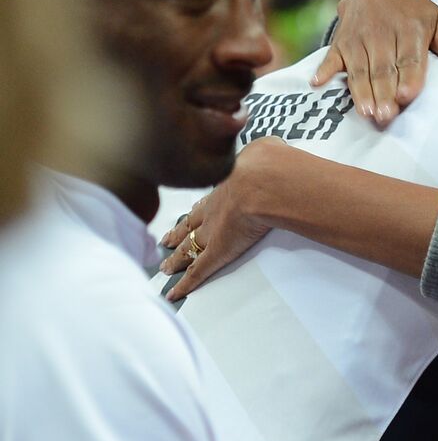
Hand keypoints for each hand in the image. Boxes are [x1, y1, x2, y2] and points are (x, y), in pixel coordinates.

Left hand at [159, 137, 288, 298]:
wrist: (263, 182)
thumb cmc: (268, 165)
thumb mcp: (265, 150)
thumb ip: (262, 151)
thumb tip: (269, 148)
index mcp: (224, 187)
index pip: (206, 202)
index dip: (196, 210)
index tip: (189, 214)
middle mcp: (212, 210)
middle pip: (189, 225)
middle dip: (177, 234)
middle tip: (166, 241)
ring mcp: (211, 233)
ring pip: (188, 248)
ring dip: (177, 258)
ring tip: (167, 266)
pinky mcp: (217, 253)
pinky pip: (197, 271)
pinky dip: (185, 284)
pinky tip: (175, 292)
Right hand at [312, 0, 437, 125]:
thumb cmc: (414, 11)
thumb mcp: (437, 20)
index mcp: (411, 29)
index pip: (410, 58)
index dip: (409, 77)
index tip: (408, 96)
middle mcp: (383, 33)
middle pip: (383, 68)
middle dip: (384, 93)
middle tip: (386, 116)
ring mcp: (359, 36)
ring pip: (360, 68)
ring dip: (361, 91)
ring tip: (366, 112)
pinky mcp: (341, 39)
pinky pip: (331, 55)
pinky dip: (324, 69)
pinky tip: (317, 83)